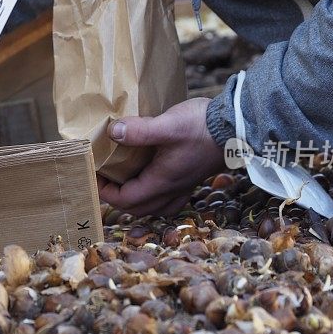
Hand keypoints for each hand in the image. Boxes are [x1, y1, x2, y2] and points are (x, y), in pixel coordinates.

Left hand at [97, 98, 225, 216]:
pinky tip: (153, 179)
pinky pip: (168, 198)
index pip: (125, 199)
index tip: (94, 175)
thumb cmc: (202, 127)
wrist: (239, 127)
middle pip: (137, 207)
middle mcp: (172, 189)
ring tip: (124, 180)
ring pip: (153, 205)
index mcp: (161, 181)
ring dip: (135, 198)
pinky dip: (154, 195)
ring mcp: (184, 185)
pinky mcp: (192, 177)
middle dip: (117, 197)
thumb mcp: (167, 125)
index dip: (104, 192)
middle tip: (104, 178)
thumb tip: (112, 132)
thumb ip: (139, 131)